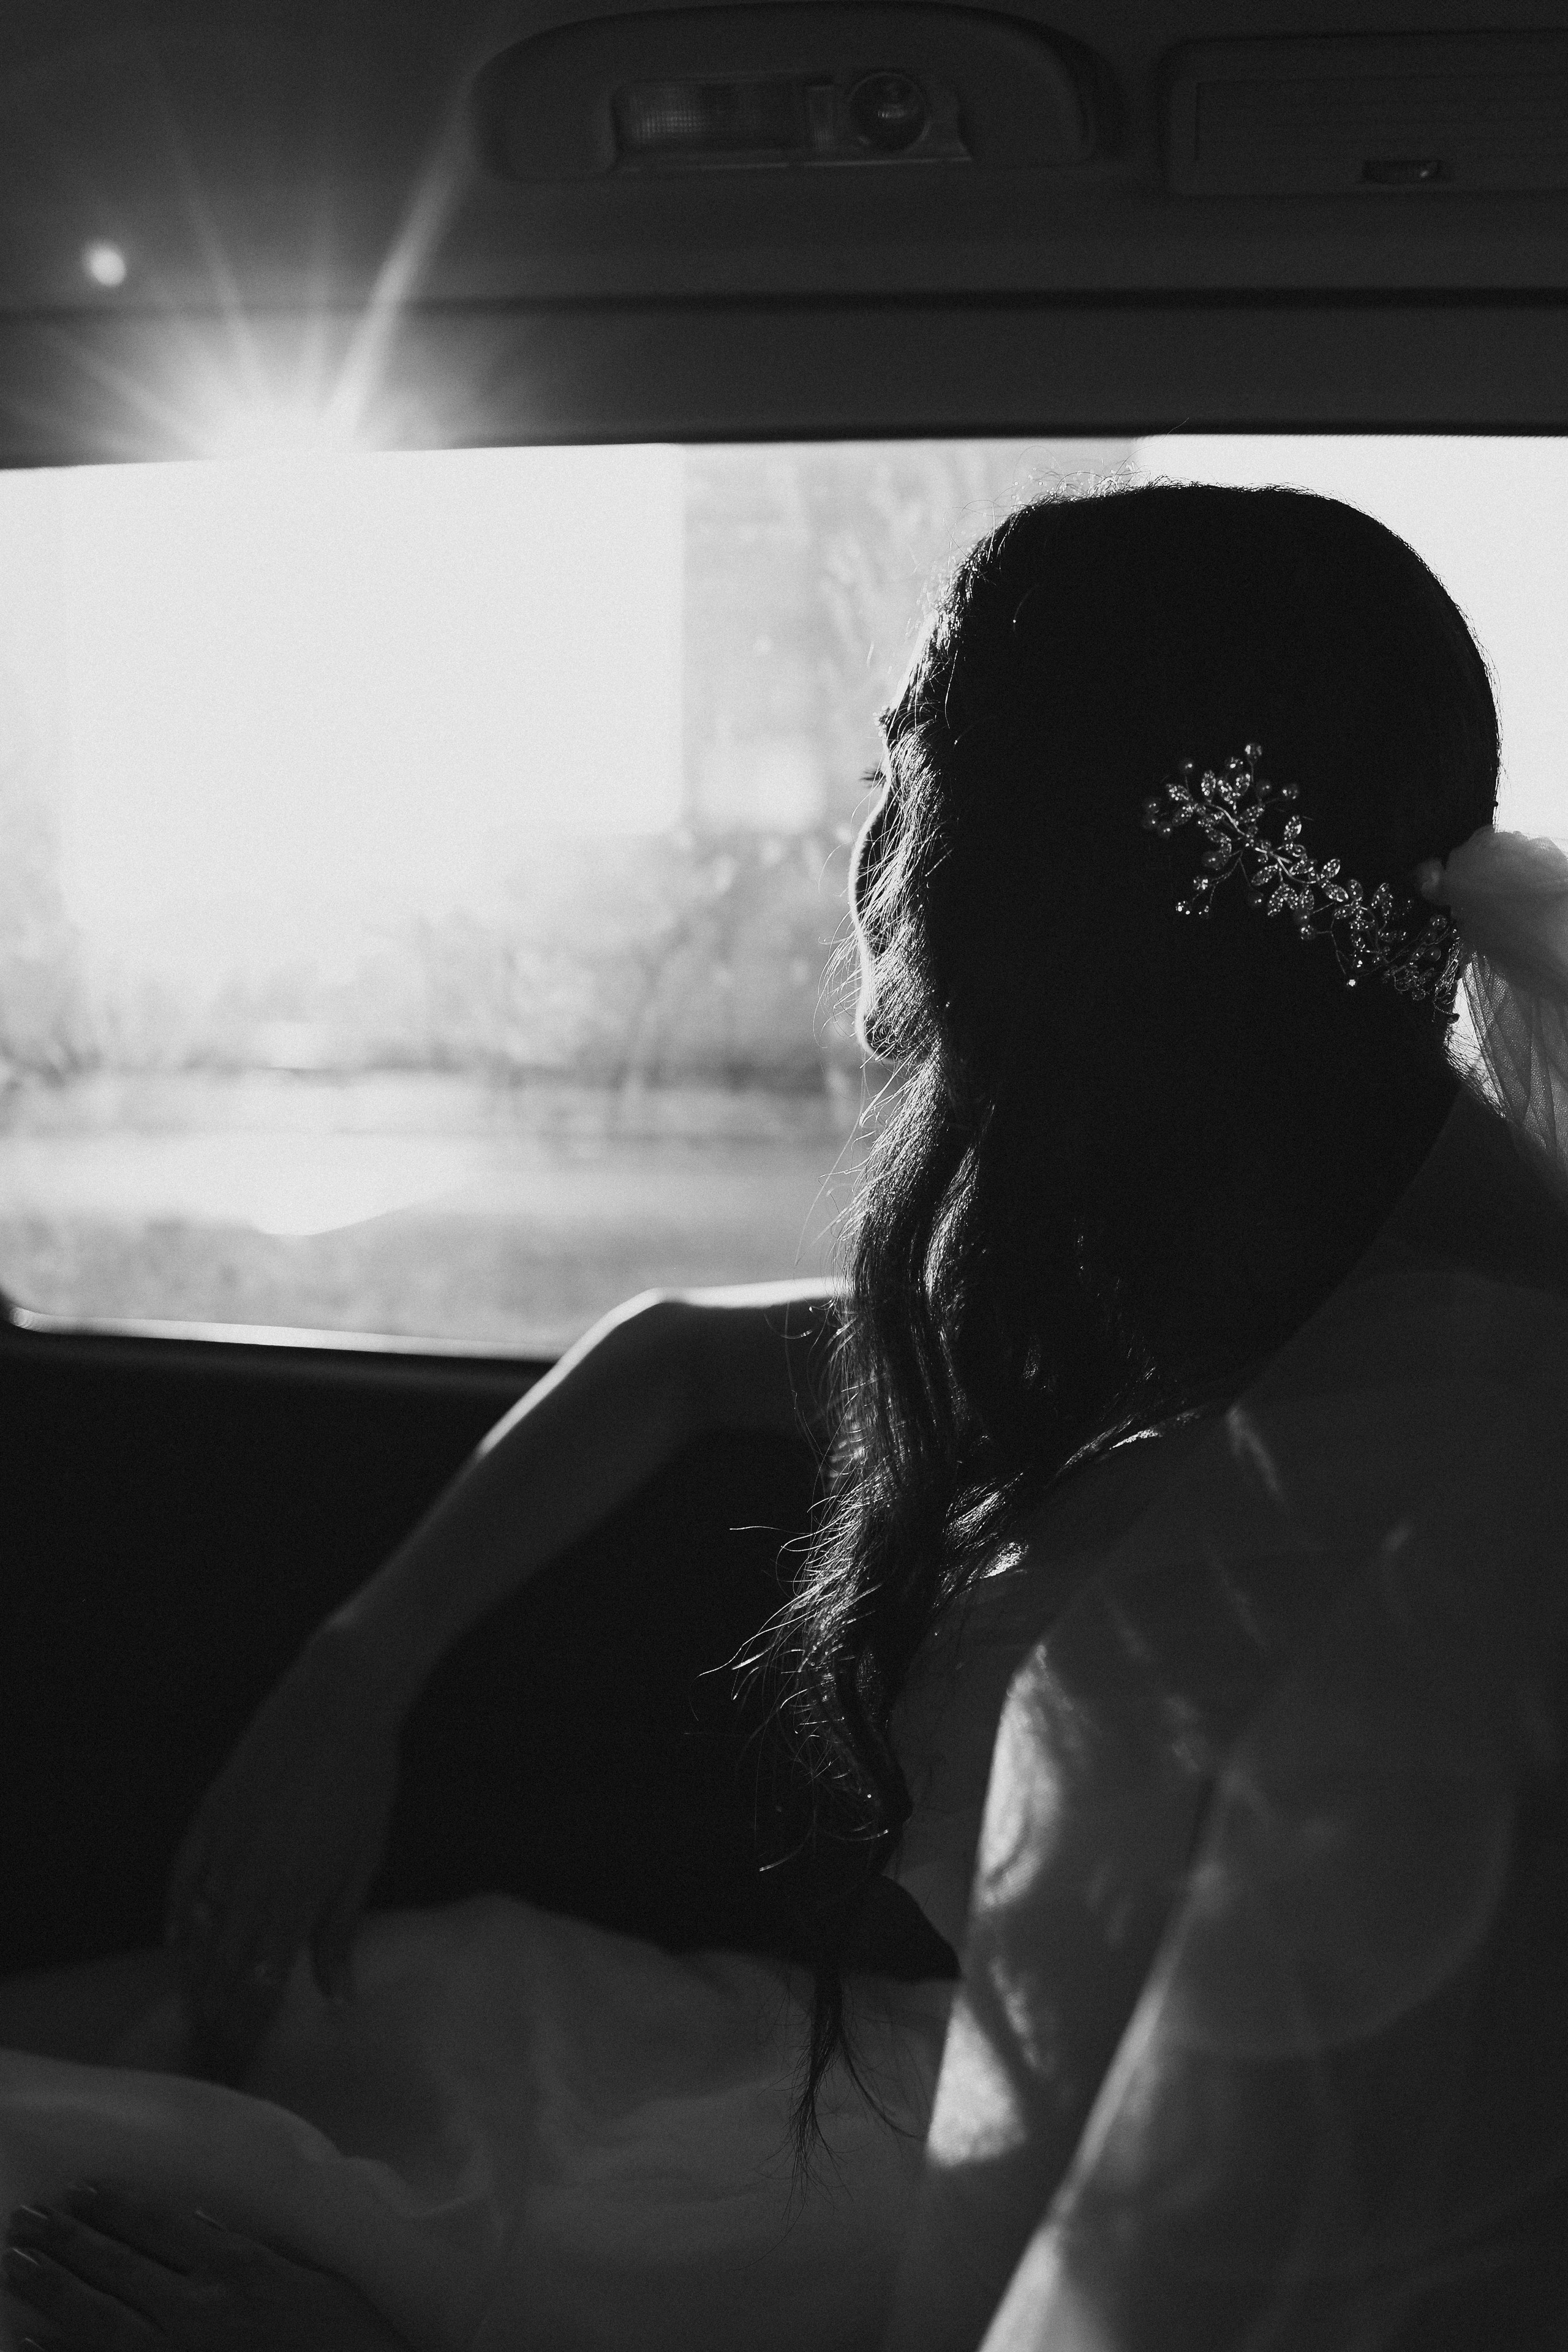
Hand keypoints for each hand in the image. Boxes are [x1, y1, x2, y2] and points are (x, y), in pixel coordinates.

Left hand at [3, 2186, 411, 2350]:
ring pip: (99, 2317)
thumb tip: (205, 2222)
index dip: (115, 2206)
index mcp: (238, 2266)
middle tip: (25, 2219)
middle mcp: (200, 2306)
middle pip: (118, 2267)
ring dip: (53, 2286)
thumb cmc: (345, 2332)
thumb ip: (254, 2250)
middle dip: (68, 2240)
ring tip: (16, 2260)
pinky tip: (29, 2342)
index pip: (160, 2225)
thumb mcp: (307, 2275)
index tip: (80, 2190)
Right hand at [164, 1623, 402, 2082]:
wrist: (339, 1703)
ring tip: (193, 2013)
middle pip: (223, 1970)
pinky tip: (175, 1943)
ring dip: (194, 1975)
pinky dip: (175, 1917)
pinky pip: (181, 1880)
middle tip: (211, 2054)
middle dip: (216, 2017)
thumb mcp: (363, 1860)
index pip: (260, 1987)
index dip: (247, 2031)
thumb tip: (336, 1996)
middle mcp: (250, 1883)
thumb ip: (340, 1931)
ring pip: (196, 1931)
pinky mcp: (209, 1815)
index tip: (240, 2066)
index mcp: (295, 1899)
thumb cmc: (366, 1782)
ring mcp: (223, 1849)